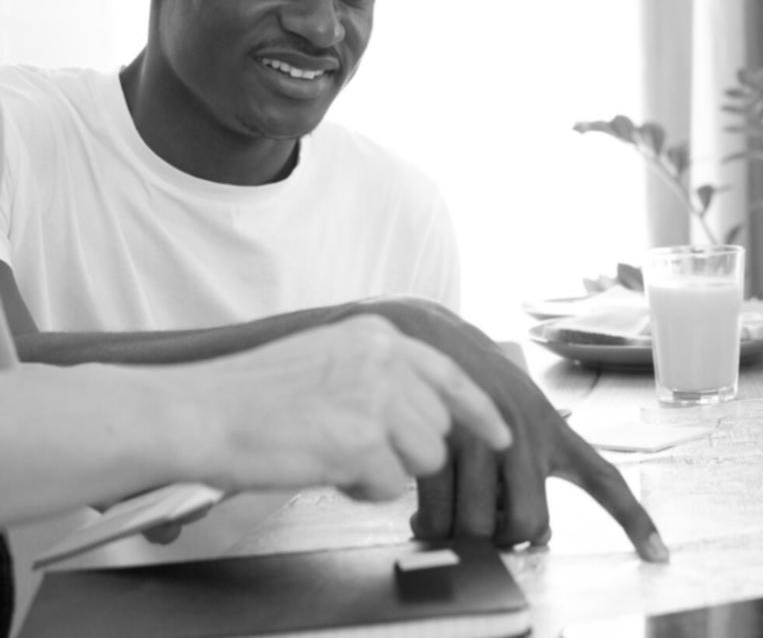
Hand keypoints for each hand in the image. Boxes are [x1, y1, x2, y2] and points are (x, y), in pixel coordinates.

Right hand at [184, 315, 511, 500]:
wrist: (198, 411)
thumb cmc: (252, 395)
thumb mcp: (327, 357)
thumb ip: (379, 374)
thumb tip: (425, 411)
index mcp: (378, 336)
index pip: (451, 375)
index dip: (481, 411)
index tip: (502, 436)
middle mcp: (386, 360)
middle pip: (438, 426)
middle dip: (406, 449)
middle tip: (350, 447)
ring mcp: (377, 399)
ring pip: (423, 458)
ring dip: (385, 469)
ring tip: (332, 454)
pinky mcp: (361, 441)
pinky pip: (390, 484)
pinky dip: (360, 488)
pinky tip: (322, 468)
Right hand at [357, 299, 667, 562]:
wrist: (424, 333)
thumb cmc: (475, 382)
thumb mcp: (520, 410)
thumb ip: (531, 464)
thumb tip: (533, 532)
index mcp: (553, 429)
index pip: (604, 478)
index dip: (634, 520)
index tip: (661, 555)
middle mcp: (525, 433)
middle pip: (530, 524)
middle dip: (506, 541)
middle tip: (487, 527)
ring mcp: (483, 435)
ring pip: (477, 526)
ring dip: (458, 534)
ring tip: (445, 515)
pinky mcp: (439, 439)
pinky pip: (435, 515)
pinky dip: (425, 524)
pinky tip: (419, 511)